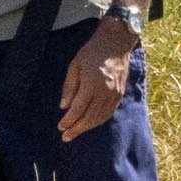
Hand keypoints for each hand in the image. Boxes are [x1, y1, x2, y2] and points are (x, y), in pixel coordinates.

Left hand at [56, 18, 135, 139]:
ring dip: (86, 127)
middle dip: (76, 129)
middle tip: (65, 136)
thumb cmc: (92, 52)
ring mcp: (114, 95)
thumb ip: (69, 87)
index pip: (78, 109)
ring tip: (76, 132)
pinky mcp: (119, 95)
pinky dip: (98, 121)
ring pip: (99, 118)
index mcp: (91, 84)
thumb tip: (63, 106)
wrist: (116, 43)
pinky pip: (108, 113)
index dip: (68, 120)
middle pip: (88, 117)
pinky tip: (90, 124)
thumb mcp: (74, 65)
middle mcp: (104, 92)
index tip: (60, 127)